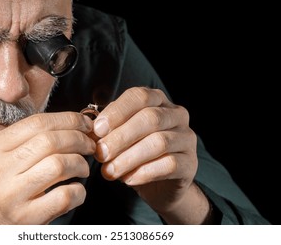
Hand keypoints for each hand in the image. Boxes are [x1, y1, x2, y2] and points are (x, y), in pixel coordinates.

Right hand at [0, 112, 94, 224]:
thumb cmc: (3, 189)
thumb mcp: (3, 159)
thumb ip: (29, 140)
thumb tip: (72, 123)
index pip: (36, 123)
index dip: (68, 119)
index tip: (84, 123)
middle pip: (50, 141)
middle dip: (79, 139)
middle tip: (90, 145)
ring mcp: (11, 195)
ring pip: (59, 164)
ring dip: (80, 163)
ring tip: (82, 168)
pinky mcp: (26, 217)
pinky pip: (64, 195)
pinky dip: (78, 191)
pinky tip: (76, 190)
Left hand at [93, 87, 209, 223]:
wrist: (160, 184)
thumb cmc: (136, 153)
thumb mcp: (120, 136)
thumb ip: (108, 128)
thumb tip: (90, 129)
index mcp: (158, 101)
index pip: (139, 96)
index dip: (117, 112)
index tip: (97, 130)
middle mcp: (176, 115)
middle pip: (150, 118)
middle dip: (121, 137)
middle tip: (100, 154)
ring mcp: (186, 138)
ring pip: (159, 142)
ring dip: (129, 157)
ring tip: (109, 171)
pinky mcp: (190, 163)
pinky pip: (169, 165)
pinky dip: (144, 172)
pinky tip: (128, 179)